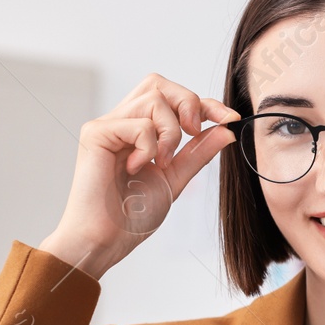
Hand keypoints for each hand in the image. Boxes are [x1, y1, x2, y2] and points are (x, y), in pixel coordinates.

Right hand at [40, 73, 239, 279]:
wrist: (105, 240)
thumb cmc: (132, 217)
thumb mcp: (175, 179)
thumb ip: (198, 153)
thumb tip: (226, 129)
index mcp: (139, 132)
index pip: (173, 100)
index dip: (204, 104)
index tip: (229, 118)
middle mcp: (121, 123)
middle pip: (159, 84)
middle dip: (187, 102)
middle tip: (193, 132)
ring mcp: (107, 126)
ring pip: (153, 99)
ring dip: (170, 132)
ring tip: (160, 163)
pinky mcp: (95, 133)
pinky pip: (138, 124)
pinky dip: (149, 146)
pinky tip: (136, 168)